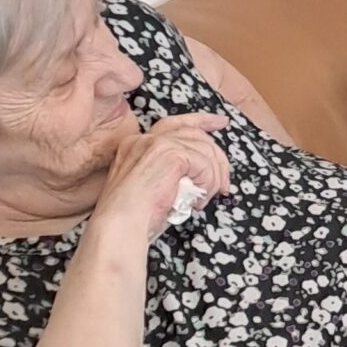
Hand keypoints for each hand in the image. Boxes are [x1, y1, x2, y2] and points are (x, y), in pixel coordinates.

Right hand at [90, 112, 230, 243]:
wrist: (121, 226)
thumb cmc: (136, 217)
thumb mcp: (155, 187)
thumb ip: (172, 172)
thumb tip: (202, 173)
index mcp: (137, 144)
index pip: (175, 124)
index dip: (201, 121)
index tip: (221, 122)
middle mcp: (145, 138)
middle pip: (195, 135)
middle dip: (217, 157)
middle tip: (225, 183)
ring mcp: (158, 143)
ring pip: (204, 151)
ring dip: (213, 178)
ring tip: (204, 199)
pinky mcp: (171, 154)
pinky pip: (205, 165)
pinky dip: (208, 184)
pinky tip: (197, 201)